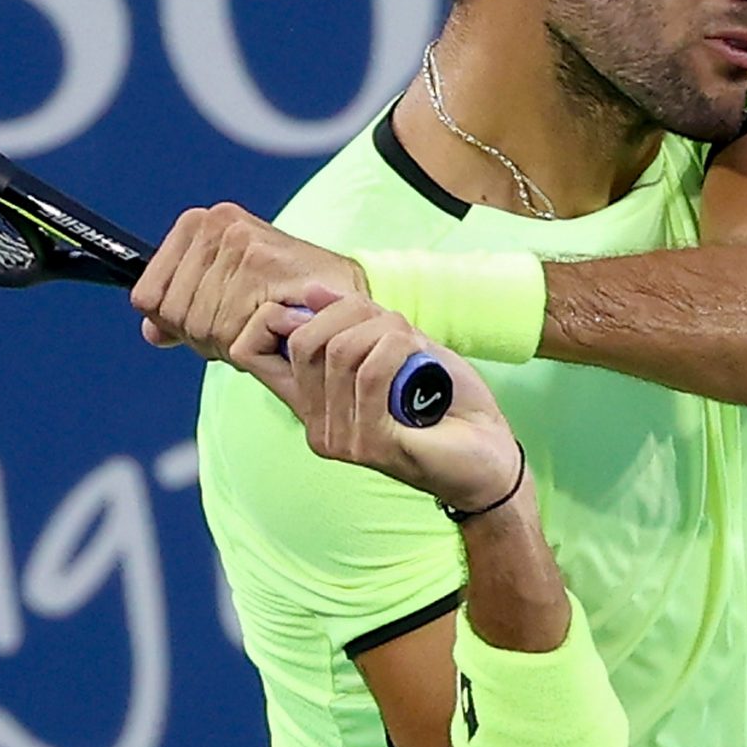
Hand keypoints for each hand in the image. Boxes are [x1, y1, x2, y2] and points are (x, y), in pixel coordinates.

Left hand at [129, 204, 365, 358]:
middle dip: (206, 338)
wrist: (350, 301)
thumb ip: (186, 310)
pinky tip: (272, 334)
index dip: (178, 325)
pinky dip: (247, 347)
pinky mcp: (263, 265)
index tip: (215, 325)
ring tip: (262, 332)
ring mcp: (240, 242)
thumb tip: (152, 333)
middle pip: (175, 314)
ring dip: (230, 345)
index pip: (148, 296)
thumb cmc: (291, 297)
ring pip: (201, 326)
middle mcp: (217, 223)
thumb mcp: (228, 296)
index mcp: (201, 222)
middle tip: (245, 334)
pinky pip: (227, 332)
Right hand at [229, 285, 522, 511]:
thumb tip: (309, 292)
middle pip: (307, 339)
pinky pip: (372, 372)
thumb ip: (354, 320)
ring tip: (416, 354)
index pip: (255, 349)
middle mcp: (316, 424)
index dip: (283, 314)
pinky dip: (402, 352)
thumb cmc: (448, 402)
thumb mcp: (396, 345)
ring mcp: (339, 438)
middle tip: (398, 330)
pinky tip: (422, 369)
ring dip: (390, 334)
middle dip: (357, 316)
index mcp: (312, 401)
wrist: (491, 454)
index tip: (335, 306)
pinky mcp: (369, 444)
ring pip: (343, 351)